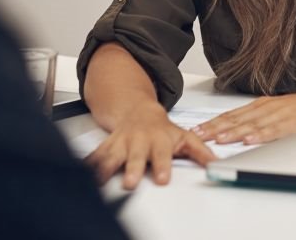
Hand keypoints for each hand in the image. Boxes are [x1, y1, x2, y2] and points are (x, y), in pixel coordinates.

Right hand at [84, 100, 215, 189]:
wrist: (139, 112)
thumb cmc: (162, 130)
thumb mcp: (184, 137)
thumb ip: (200, 152)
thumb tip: (216, 164)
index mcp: (158, 140)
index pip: (162, 154)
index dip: (162, 165)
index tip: (162, 178)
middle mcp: (138, 141)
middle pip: (134, 156)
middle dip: (132, 168)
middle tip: (131, 182)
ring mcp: (120, 143)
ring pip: (111, 156)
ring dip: (105, 168)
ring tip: (99, 181)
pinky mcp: (106, 147)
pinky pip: (93, 156)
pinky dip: (86, 164)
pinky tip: (79, 173)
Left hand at [192, 82, 295, 144]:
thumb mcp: (279, 111)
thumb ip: (260, 120)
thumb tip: (240, 131)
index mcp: (263, 105)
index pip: (233, 114)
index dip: (213, 122)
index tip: (197, 129)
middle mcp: (268, 107)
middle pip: (238, 118)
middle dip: (216, 128)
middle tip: (198, 135)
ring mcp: (281, 114)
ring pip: (253, 124)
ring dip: (234, 132)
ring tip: (218, 139)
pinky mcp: (295, 123)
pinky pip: (275, 130)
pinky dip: (261, 135)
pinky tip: (250, 140)